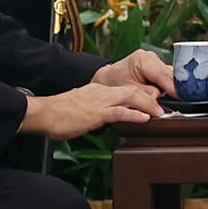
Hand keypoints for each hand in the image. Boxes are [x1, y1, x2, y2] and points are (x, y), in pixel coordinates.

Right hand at [22, 81, 162, 138]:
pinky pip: (119, 112)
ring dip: (148, 105)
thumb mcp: (81, 109)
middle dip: (151, 98)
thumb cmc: (58, 114)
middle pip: (134, 90)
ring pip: (131, 98)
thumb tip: (104, 117)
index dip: (143, 95)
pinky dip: (135, 114)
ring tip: (161, 113)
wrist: (43, 113)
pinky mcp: (96, 113)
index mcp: (99, 91)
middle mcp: (102, 92)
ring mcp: (99, 102)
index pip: (126, 90)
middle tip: (164, 108)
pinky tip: (145, 119)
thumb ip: (95, 110)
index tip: (154, 103)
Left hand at [95, 48, 175, 97]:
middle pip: (171, 75)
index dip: (174, 89)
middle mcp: (151, 57)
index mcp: (143, 59)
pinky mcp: (157, 66)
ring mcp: (155, 60)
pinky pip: (167, 77)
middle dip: (172, 90)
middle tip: (170, 104)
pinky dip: (167, 87)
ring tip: (163, 99)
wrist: (106, 80)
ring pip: (172, 76)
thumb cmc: (113, 84)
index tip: (182, 99)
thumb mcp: (129, 92)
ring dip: (170, 88)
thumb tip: (161, 104)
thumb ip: (147, 97)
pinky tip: (162, 93)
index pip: (165, 75)